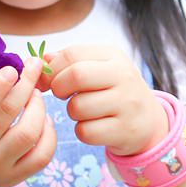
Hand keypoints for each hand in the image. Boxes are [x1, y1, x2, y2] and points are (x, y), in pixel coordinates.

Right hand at [0, 58, 54, 186]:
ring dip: (38, 108)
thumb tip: (13, 60)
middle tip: (33, 69)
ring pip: (28, 134)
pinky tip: (43, 119)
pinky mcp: (12, 179)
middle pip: (6, 116)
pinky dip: (49, 133)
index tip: (13, 69)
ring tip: (36, 95)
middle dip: (25, 86)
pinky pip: (42, 155)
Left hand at [44, 45, 166, 156]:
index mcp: (114, 56)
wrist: (147, 120)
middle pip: (76, 75)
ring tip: (84, 111)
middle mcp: (124, 76)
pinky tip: (94, 126)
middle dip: (59, 88)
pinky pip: (86, 132)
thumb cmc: (113, 90)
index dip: (52, 69)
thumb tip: (38, 62)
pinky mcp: (125, 130)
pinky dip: (83, 131)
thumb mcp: (98, 68)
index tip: (48, 80)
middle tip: (62, 95)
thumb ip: (68, 62)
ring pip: (78, 107)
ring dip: (72, 112)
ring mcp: (127, 104)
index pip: (72, 54)